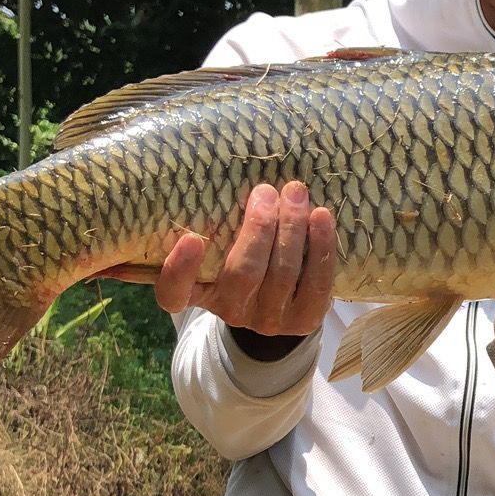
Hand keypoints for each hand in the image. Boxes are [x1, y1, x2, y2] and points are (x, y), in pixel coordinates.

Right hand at [154, 181, 336, 335]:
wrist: (281, 299)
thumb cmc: (242, 258)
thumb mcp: (220, 247)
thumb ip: (216, 225)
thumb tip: (221, 175)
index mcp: (198, 293)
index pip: (174, 294)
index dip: (180, 271)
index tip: (190, 239)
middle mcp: (231, 311)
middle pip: (244, 274)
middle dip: (259, 228)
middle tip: (266, 192)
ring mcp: (269, 320)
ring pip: (283, 274)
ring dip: (292, 228)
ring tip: (295, 194)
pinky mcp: (305, 320)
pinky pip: (317, 283)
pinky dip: (320, 246)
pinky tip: (321, 216)